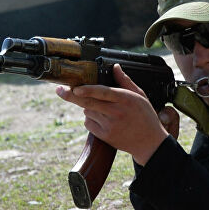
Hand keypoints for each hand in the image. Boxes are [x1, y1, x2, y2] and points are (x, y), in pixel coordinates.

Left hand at [54, 64, 170, 163]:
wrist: (149, 142)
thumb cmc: (146, 116)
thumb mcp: (140, 96)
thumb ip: (125, 81)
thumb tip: (115, 67)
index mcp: (126, 99)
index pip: (103, 92)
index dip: (87, 90)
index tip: (75, 88)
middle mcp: (117, 112)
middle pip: (88, 102)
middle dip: (71, 96)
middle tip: (59, 90)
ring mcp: (110, 125)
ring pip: (87, 111)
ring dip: (88, 107)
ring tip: (103, 110)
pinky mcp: (105, 136)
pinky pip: (88, 124)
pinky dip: (90, 119)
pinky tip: (102, 120)